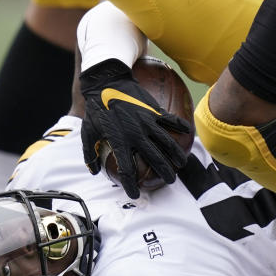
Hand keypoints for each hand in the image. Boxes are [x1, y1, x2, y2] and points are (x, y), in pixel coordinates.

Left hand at [80, 59, 190, 197]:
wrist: (106, 82)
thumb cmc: (96, 109)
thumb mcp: (88, 132)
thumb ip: (90, 154)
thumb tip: (94, 171)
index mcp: (120, 142)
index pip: (127, 170)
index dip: (131, 185)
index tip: (134, 194)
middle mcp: (136, 134)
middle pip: (155, 159)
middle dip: (164, 171)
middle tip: (170, 180)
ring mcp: (147, 122)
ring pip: (166, 142)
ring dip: (176, 154)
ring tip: (181, 163)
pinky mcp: (153, 110)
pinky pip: (170, 120)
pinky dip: (180, 126)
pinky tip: (187, 132)